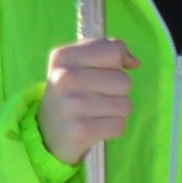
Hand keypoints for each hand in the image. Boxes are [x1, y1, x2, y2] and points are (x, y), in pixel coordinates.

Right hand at [36, 37, 134, 164]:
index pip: (114, 52)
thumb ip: (109, 51)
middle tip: (97, 97)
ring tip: (97, 112)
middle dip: (118, 91)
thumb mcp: (80, 62)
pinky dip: (113, 128)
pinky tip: (96, 126)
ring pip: (125, 105)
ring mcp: (72, 106)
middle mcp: (65, 78)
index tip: (101, 73)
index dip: (116, 64)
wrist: (47, 130)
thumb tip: (134, 63)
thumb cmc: (72, 90)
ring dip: (116, 111)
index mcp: (64, 56)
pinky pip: (119, 125)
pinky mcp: (81, 131)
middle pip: (124, 81)